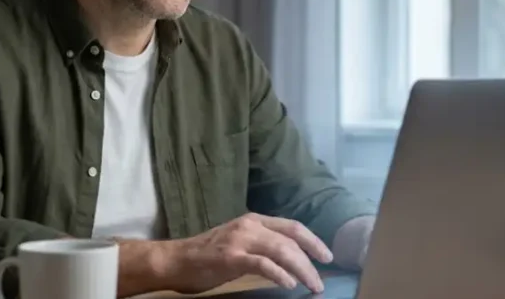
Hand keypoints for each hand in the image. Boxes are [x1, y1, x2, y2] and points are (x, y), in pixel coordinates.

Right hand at [162, 213, 332, 293]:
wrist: (176, 260)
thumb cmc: (208, 255)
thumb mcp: (239, 241)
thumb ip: (262, 244)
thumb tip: (291, 258)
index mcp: (254, 220)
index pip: (292, 226)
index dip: (313, 240)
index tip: (327, 257)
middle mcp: (250, 225)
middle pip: (291, 239)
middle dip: (311, 259)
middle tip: (322, 279)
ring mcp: (240, 240)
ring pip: (281, 250)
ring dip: (301, 269)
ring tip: (312, 285)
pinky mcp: (231, 257)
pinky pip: (262, 264)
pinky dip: (279, 274)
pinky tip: (289, 284)